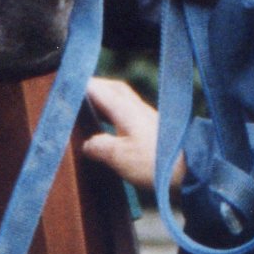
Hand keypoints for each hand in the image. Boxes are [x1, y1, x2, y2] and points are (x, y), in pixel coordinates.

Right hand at [84, 74, 181, 196]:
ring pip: (121, 98)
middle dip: (93, 86)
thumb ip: (99, 147)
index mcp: (125, 109)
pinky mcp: (152, 128)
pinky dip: (115, 112)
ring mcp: (146, 117)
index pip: (96, 89)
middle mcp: (136, 108)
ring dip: (105, 98)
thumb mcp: (119, 157)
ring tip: (90, 107)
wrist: (191, 170)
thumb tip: (88, 144)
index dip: (78, 85)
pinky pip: (128, 111)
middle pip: (112, 88)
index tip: (62, 83)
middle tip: (76, 91)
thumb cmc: (156, 163)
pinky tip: (111, 126)